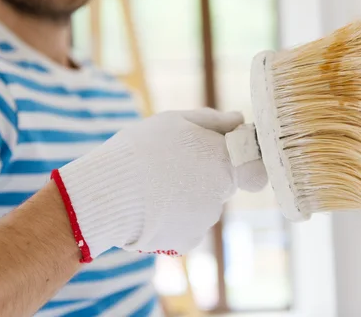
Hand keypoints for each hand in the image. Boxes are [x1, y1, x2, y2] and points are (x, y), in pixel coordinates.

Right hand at [52, 108, 267, 261]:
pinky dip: (174, 220)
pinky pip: (187, 227)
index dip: (234, 160)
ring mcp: (207, 219)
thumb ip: (212, 121)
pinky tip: (152, 209)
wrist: (111, 192)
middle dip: (204, 176)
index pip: (250, 165)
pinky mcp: (189, 240)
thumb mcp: (174, 121)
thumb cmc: (140, 149)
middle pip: (222, 184)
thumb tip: (239, 119)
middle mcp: (222, 191)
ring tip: (154, 189)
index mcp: (223, 159)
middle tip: (171, 169)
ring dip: (186, 198)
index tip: (213, 155)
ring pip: (203, 206)